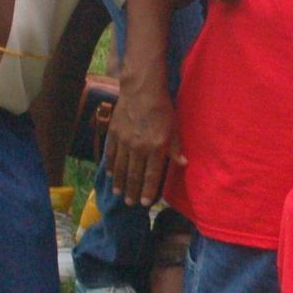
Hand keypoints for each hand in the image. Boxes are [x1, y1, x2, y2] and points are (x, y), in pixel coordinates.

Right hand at [102, 77, 182, 205]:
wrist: (142, 89)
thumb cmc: (163, 108)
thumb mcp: (175, 127)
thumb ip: (176, 147)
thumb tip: (183, 164)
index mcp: (156, 147)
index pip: (152, 175)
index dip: (149, 190)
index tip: (146, 203)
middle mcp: (139, 148)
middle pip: (134, 175)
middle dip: (132, 191)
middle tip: (130, 203)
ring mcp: (124, 142)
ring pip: (120, 168)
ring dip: (119, 183)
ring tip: (119, 194)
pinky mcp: (114, 134)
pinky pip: (110, 154)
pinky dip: (110, 166)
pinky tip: (110, 175)